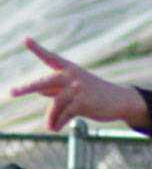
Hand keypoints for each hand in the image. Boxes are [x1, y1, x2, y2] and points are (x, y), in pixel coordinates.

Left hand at [11, 38, 149, 131]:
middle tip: (12, 92)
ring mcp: (77, 88)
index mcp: (69, 69)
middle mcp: (71, 76)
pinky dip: (58, 123)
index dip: (37, 48)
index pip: (50, 57)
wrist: (121, 101)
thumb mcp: (76, 87)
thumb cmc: (96, 94)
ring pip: (55, 106)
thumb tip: (39, 90)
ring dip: (51, 119)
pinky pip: (64, 115)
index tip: (26, 39)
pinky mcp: (82, 102)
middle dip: (27, 88)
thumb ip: (57, 87)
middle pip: (44, 83)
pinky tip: (55, 128)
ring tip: (50, 127)